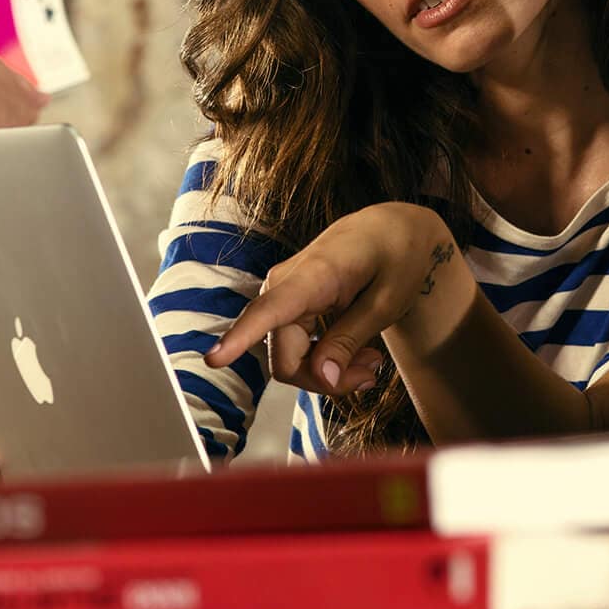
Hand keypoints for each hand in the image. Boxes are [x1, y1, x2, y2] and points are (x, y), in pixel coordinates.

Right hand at [202, 203, 469, 395]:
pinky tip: (358, 355)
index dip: (239, 339)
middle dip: (326, 379)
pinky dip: (324, 359)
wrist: (391, 228)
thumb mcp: (387, 303)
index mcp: (314, 275)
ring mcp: (282, 294)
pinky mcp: (286, 304)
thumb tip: (322, 379)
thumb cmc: (397, 257)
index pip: (269, 311)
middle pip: (286, 358)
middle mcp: (285, 284)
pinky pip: (294, 347)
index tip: (212, 360)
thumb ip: (349, 340)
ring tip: (372, 362)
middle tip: (373, 374)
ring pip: (289, 359)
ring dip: (328, 371)